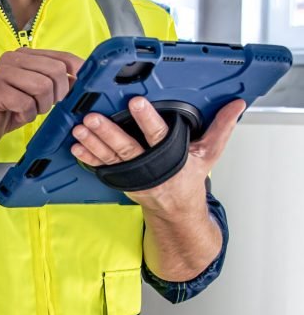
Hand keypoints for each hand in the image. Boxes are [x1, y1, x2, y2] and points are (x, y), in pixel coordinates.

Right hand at [0, 47, 83, 154]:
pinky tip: (15, 115)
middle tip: (45, 106)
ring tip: (28, 110)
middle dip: (57, 94)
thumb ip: (55, 83)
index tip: (86, 85)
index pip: (62, 57)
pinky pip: (26, 103)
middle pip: (56, 71)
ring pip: (43, 86)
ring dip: (41, 106)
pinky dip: (26, 115)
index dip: (79, 71)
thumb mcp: (36, 94)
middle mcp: (13, 58)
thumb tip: (82, 80)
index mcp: (25, 55)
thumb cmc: (7, 111)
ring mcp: (3, 72)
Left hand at [70, 96, 245, 211]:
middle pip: (126, 148)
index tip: (135, 102)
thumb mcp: (208, 154)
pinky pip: (101, 167)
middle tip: (93, 118)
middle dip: (108, 133)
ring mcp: (132, 174)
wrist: (176, 211)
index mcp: (171, 158)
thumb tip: (238, 105)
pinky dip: (87, 157)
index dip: (147, 119)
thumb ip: (221, 128)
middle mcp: (149, 167)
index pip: (159, 136)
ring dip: (93, 143)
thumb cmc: (189, 179)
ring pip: (110, 157)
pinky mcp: (120, 178)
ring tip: (80, 128)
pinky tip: (76, 146)